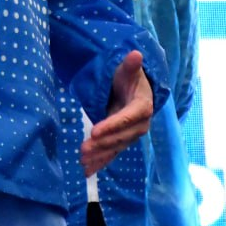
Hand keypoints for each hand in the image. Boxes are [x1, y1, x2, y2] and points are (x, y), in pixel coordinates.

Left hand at [80, 50, 153, 175]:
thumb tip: (136, 54)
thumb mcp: (128, 70)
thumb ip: (130, 65)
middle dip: (101, 144)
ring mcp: (131, 135)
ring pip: (115, 148)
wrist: (136, 91)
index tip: (94, 131)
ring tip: (82, 162)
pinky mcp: (122, 141)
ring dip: (99, 157)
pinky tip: (87, 172)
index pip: (126, 118)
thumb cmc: (130, 78)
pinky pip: (112, 154)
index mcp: (142, 107)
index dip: (111, 126)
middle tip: (83, 149)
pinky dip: (100, 163)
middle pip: (119, 137)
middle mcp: (139, 125)